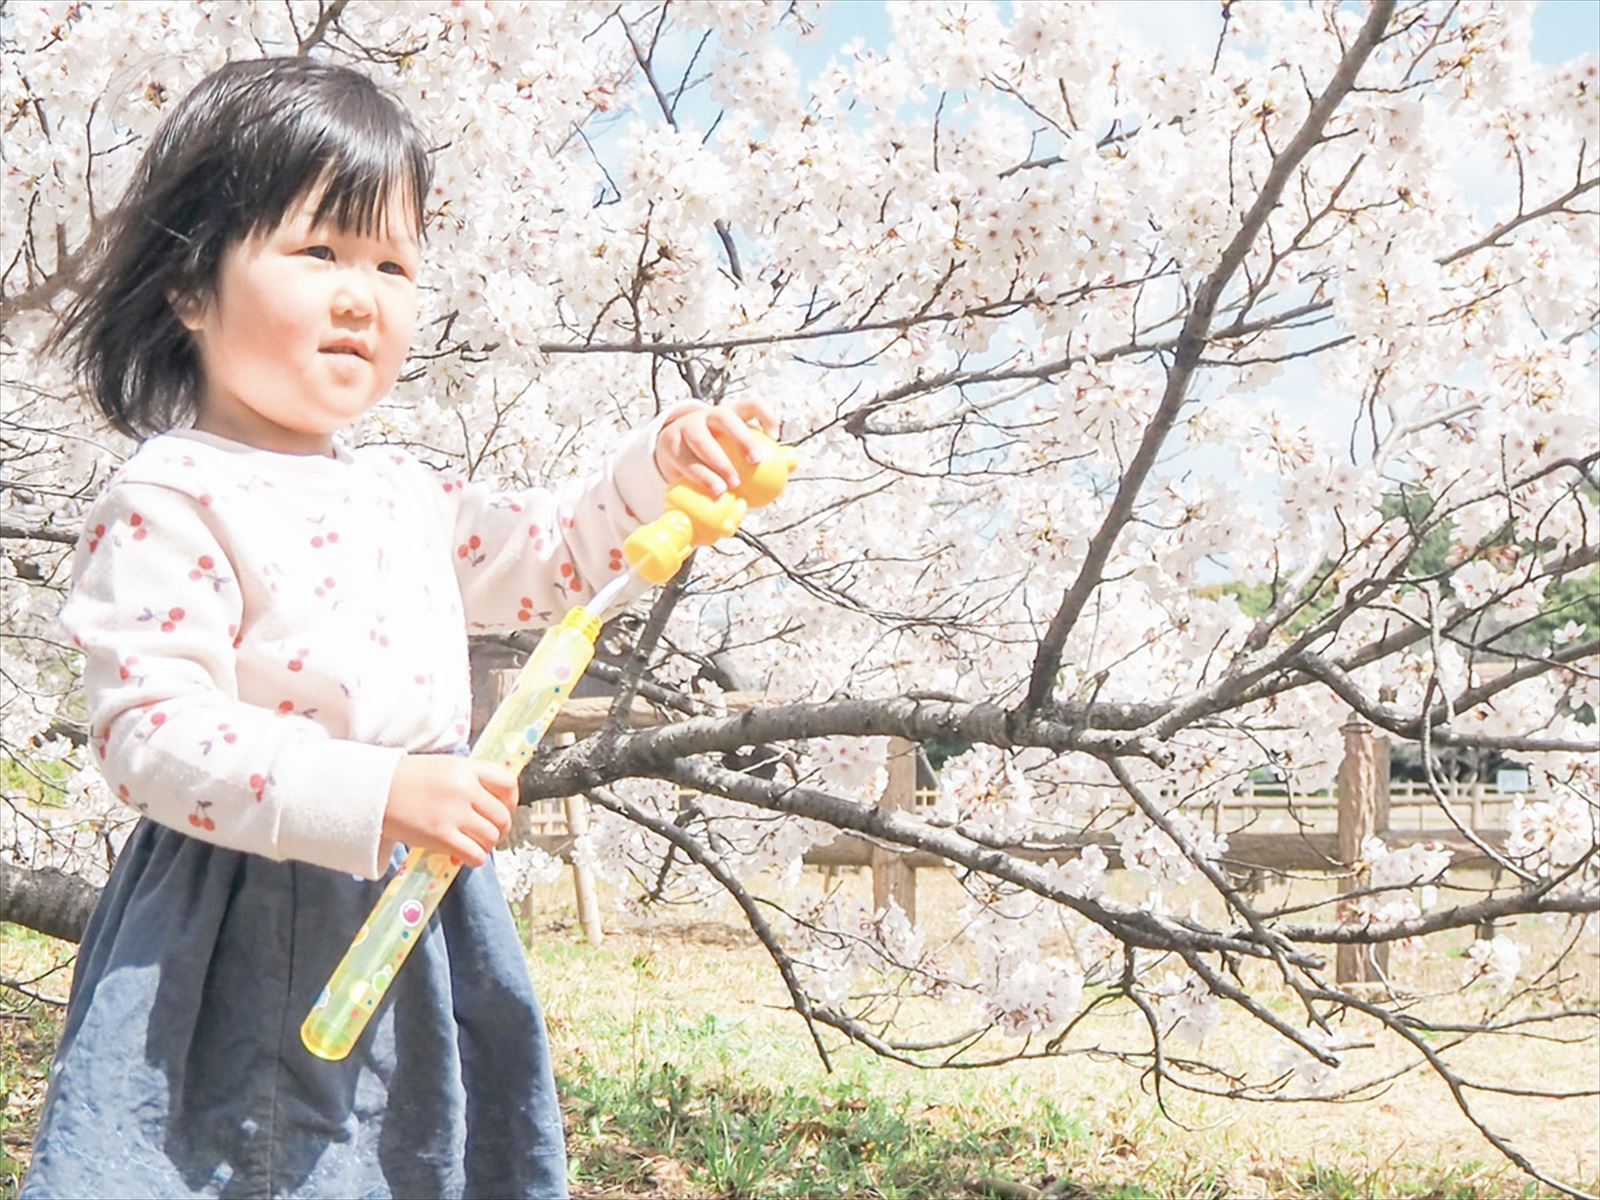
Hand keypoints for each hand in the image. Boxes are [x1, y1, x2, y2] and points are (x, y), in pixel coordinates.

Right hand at [381, 755, 516, 867]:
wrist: (373, 793)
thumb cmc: (406, 780)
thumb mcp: (444, 767)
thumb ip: (471, 779)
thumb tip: (496, 799)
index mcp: (466, 768)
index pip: (508, 783)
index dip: (512, 800)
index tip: (505, 808)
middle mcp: (464, 789)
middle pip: (503, 815)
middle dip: (499, 828)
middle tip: (488, 832)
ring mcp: (453, 813)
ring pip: (491, 836)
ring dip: (487, 844)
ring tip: (473, 843)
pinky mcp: (441, 836)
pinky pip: (475, 854)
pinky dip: (474, 859)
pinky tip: (462, 855)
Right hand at [654, 396, 779, 497]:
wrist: (671, 451)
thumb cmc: (713, 451)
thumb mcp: (735, 448)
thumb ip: (764, 454)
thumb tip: (793, 460)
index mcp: (728, 414)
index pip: (750, 405)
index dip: (765, 415)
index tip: (775, 437)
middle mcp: (706, 416)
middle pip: (725, 418)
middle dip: (742, 437)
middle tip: (756, 461)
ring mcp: (685, 428)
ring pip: (700, 440)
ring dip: (716, 463)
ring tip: (728, 485)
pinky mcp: (669, 444)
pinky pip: (684, 462)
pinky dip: (698, 477)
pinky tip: (711, 491)